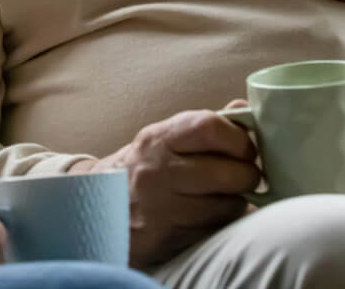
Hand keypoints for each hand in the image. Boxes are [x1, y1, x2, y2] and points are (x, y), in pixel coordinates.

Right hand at [74, 108, 261, 266]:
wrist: (96, 210)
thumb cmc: (141, 171)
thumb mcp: (162, 141)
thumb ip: (204, 126)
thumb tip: (245, 107)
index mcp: (157, 140)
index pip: (209, 127)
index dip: (239, 138)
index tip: (245, 148)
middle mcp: (156, 172)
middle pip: (228, 173)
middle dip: (247, 176)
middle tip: (244, 176)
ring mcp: (161, 207)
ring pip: (228, 206)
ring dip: (235, 202)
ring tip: (221, 197)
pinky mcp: (168, 238)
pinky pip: (216, 230)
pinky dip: (222, 224)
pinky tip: (209, 216)